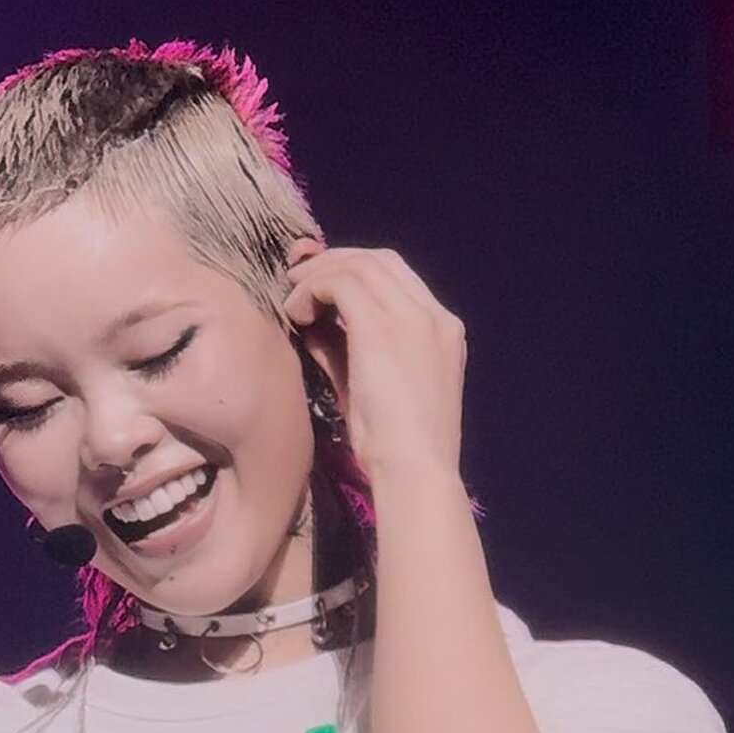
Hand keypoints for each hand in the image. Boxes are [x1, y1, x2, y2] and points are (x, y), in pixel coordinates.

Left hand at [284, 238, 466, 483]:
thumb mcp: (369, 388)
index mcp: (442, 331)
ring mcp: (413, 319)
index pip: (395, 276)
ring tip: (292, 301)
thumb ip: (345, 351)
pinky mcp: (385, 330)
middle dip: (332, 262)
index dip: (353, 269)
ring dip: (317, 277)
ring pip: (357, 265)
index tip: (319, 284)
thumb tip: (314, 326)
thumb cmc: (393, 446)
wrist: (414, 472)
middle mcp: (433, 316)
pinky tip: (296, 315)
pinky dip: (312, 291)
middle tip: (297, 280)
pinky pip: (340, 284)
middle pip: (377, 260)